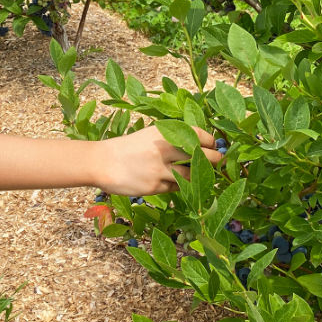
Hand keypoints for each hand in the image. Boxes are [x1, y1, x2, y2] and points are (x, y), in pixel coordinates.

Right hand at [96, 125, 220, 195]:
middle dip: (215, 161)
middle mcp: (166, 149)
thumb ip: (173, 139)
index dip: (211, 143)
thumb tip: (200, 146)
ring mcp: (161, 169)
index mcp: (166, 133)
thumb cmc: (129, 148)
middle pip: (203, 157)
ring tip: (199, 176)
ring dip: (198, 177)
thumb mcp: (151, 135)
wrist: (103, 162)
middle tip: (218, 163)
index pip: (200, 136)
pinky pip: (177, 188)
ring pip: (192, 176)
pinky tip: (176, 183)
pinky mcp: (156, 186)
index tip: (214, 147)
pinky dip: (179, 186)